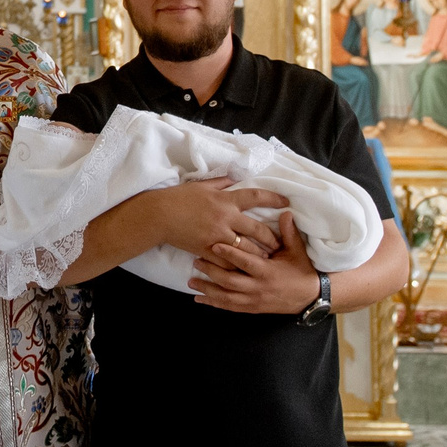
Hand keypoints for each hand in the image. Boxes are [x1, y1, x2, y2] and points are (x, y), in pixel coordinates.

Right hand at [144, 177, 283, 258]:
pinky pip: (227, 261)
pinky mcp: (207, 250)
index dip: (274, 199)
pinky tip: (244, 269)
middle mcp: (225, 218)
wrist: (159, 215)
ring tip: (267, 259)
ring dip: (259, 255)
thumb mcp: (203, 185)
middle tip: (279, 245)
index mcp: (225, 200)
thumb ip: (222, 182)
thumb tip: (237, 176)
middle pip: (257, 230)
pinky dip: (237, 265)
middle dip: (271, 238)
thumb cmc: (180, 198)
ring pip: (246, 249)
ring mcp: (217, 236)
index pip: (256, 196)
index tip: (286, 202)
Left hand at [190, 213, 322, 314]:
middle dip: (212, 271)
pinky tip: (200, 299)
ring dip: (208, 289)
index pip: (245, 262)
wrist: (310, 297)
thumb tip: (285, 212)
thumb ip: (288, 233)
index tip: (214, 245)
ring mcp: (253, 300)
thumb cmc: (302, 271)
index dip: (229, 254)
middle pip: (230, 280)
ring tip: (191, 281)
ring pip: (226, 296)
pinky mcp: (251, 308)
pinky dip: (214, 303)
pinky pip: (229, 307)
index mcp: (268, 271)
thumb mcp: (297, 251)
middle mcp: (258, 288)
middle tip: (196, 260)